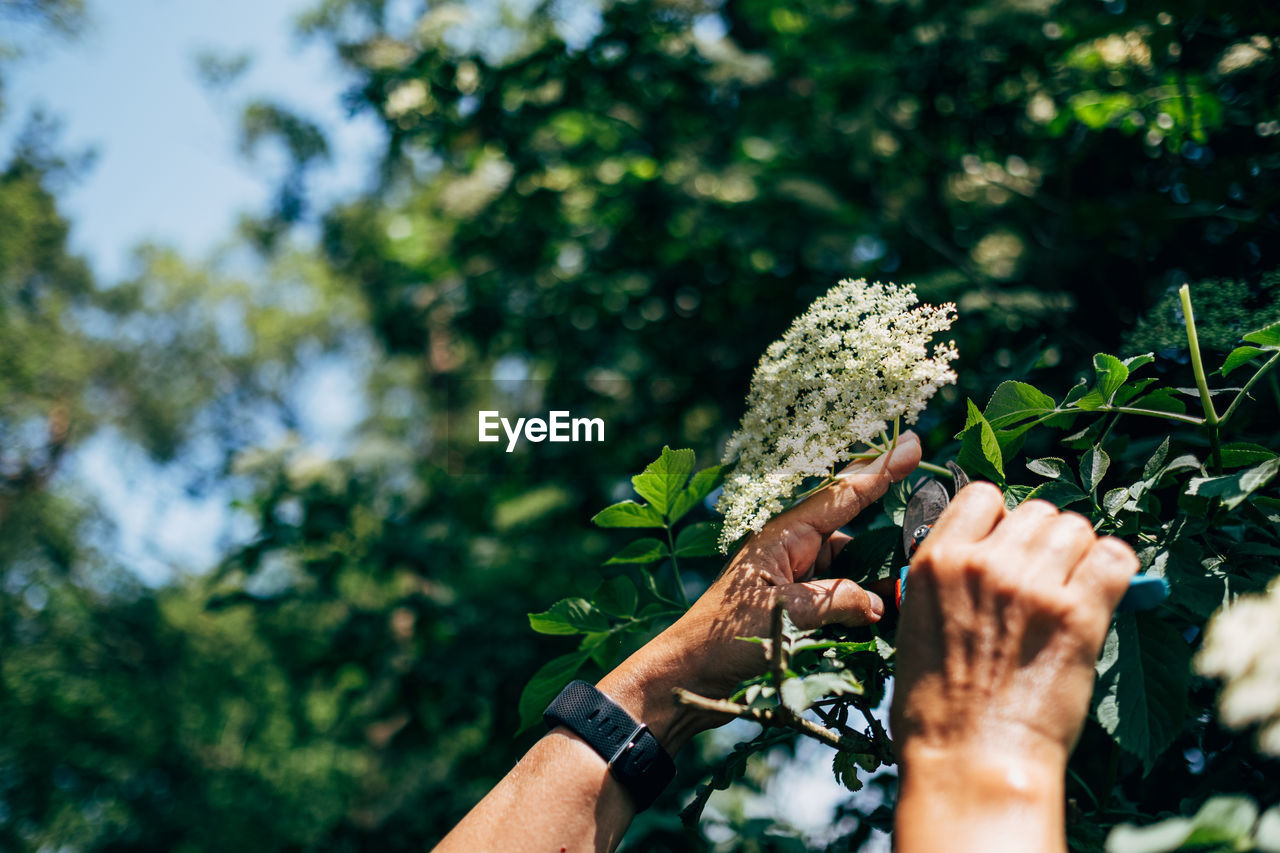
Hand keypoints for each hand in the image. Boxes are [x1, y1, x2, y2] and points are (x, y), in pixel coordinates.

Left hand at [598, 431, 921, 751]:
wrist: (691, 674)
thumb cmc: (726, 637)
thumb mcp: (788, 615)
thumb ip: (839, 601)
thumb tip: (882, 604)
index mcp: (786, 534)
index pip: (842, 495)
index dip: (880, 470)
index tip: (912, 443)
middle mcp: (794, 547)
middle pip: (855, 534)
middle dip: (888, 547)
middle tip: (924, 557)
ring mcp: (797, 576)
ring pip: (853, 570)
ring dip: (877, 587)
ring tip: (905, 606)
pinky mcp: (799, 604)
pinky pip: (842, 596)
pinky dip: (861, 609)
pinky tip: (884, 626)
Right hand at [889, 483, 1138, 852]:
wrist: (972, 759)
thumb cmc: (937, 706)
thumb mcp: (917, 624)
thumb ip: (948, 579)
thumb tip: (988, 557)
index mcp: (935, 561)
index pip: (981, 495)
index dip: (1000, 521)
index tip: (1007, 549)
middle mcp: (984, 562)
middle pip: (1038, 511)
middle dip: (1045, 541)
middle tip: (1046, 581)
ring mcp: (1032, 585)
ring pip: (1077, 529)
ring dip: (1079, 556)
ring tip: (1073, 593)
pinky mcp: (1078, 614)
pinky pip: (1116, 559)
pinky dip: (1116, 572)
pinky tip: (1104, 597)